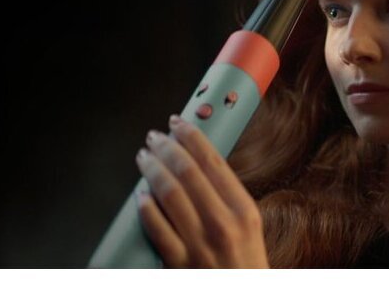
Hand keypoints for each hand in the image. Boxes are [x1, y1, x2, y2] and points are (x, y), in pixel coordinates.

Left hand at [136, 114, 269, 267]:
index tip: (178, 122)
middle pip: (188, 172)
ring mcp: (201, 246)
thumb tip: (195, 164)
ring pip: (169, 194)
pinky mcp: (181, 266)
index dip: (192, 136)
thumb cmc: (245, 265)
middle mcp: (225, 224)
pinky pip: (157, 230)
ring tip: (144, 157)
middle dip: (167, 147)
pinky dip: (146, 208)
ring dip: (152, 169)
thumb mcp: (248, 227)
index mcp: (244, 210)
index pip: (213, 161)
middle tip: (154, 137)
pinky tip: (140, 196)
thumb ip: (226, 198)